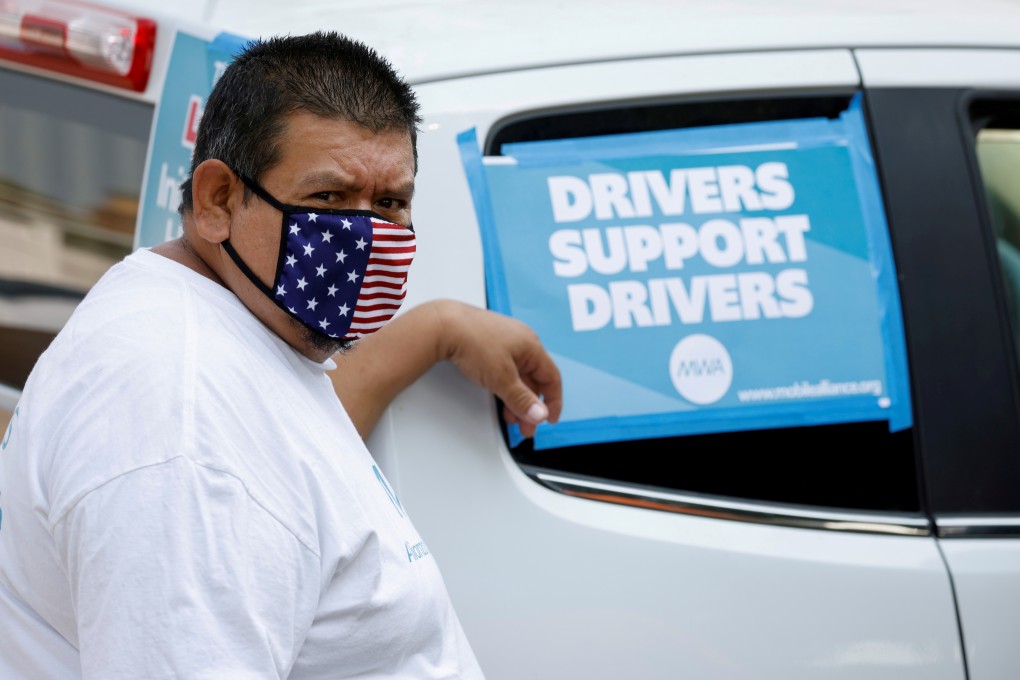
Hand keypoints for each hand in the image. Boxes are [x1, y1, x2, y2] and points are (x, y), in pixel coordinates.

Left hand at [434, 300, 561, 437]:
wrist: (442, 325)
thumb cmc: (473, 340)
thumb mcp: (502, 378)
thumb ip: (522, 399)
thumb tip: (539, 414)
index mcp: (531, 345)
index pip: (551, 377)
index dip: (553, 401)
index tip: (549, 419)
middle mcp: (521, 341)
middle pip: (534, 379)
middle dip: (530, 406)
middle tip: (525, 426)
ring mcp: (504, 340)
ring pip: (518, 375)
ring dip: (517, 398)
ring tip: (510, 416)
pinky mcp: (489, 343)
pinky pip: (505, 369)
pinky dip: (505, 386)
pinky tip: (499, 396)